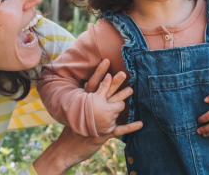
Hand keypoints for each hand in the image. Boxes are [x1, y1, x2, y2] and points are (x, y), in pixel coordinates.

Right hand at [33, 59, 142, 174]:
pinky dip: (130, 127)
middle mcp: (93, 110)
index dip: (100, 72)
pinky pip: (120, 130)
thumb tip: (91, 87)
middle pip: (106, 93)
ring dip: (123, 100)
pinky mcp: (104, 134)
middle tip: (123, 73)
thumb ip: (85, 98)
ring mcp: (100, 122)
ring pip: (115, 108)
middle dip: (115, 83)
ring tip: (132, 90)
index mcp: (85, 103)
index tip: (106, 61)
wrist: (68, 147)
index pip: (93, 84)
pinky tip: (140, 123)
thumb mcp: (76, 110)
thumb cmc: (73, 127)